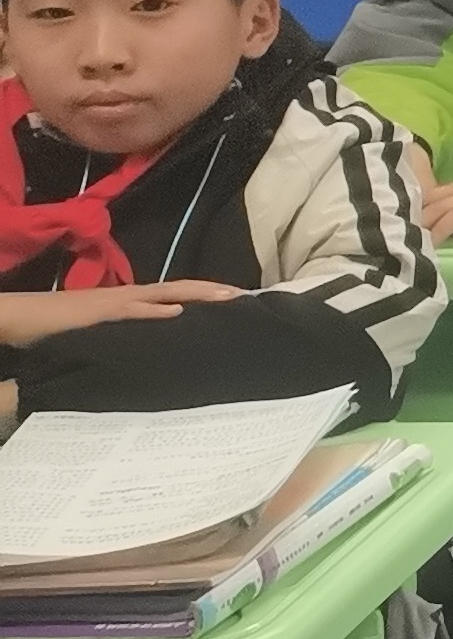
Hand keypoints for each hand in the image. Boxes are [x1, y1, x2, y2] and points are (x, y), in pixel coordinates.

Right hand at [0, 282, 242, 344]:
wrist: (24, 318)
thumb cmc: (62, 328)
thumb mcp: (105, 332)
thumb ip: (130, 335)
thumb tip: (155, 348)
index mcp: (130, 301)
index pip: (173, 294)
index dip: (203, 294)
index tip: (232, 299)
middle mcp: (127, 296)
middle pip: (177, 289)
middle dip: (210, 291)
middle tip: (242, 296)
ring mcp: (115, 302)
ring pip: (163, 293)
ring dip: (195, 294)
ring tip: (225, 296)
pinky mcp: (100, 313)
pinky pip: (132, 310)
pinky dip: (154, 311)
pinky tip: (177, 312)